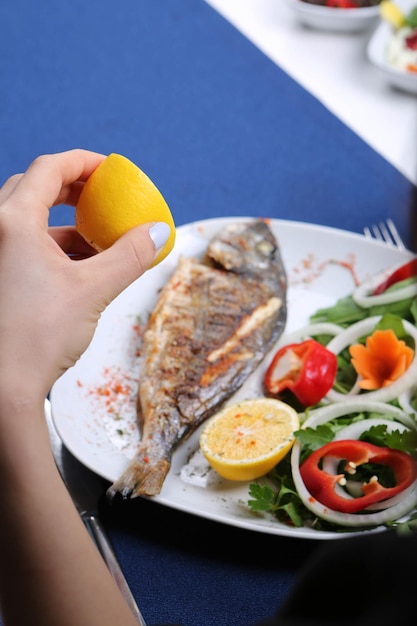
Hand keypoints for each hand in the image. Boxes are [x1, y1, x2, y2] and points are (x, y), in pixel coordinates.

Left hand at [0, 149, 165, 400]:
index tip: (110, 169)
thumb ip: (129, 256)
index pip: (49, 168)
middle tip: (101, 195)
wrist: (2, 389)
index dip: (84, 162)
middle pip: (33, 187)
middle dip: (71, 188)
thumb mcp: (93, 291)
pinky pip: (21, 245)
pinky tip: (79, 269)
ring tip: (98, 240)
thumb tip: (159, 231)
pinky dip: (50, 247)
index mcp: (12, 222)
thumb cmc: (38, 338)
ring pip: (26, 219)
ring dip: (63, 223)